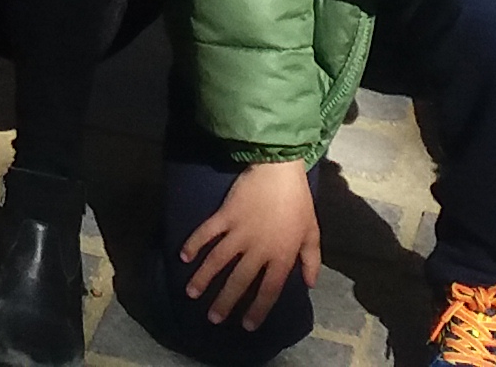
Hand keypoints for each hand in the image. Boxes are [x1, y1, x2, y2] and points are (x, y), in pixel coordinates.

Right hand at [181, 160, 321, 325]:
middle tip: (213, 318)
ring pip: (218, 261)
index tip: (247, 326)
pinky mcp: (225, 215)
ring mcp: (239, 232)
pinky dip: (194, 244)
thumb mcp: (312, 232)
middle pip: (239, 281)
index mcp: (281, 255)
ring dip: (203, 278)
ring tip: (191, 293)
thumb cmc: (298, 201)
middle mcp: (258, 249)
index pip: (269, 290)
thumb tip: (309, 284)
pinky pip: (207, 233)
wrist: (279, 169)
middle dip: (225, 302)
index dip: (258, 310)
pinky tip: (183, 256)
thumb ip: (311, 260)